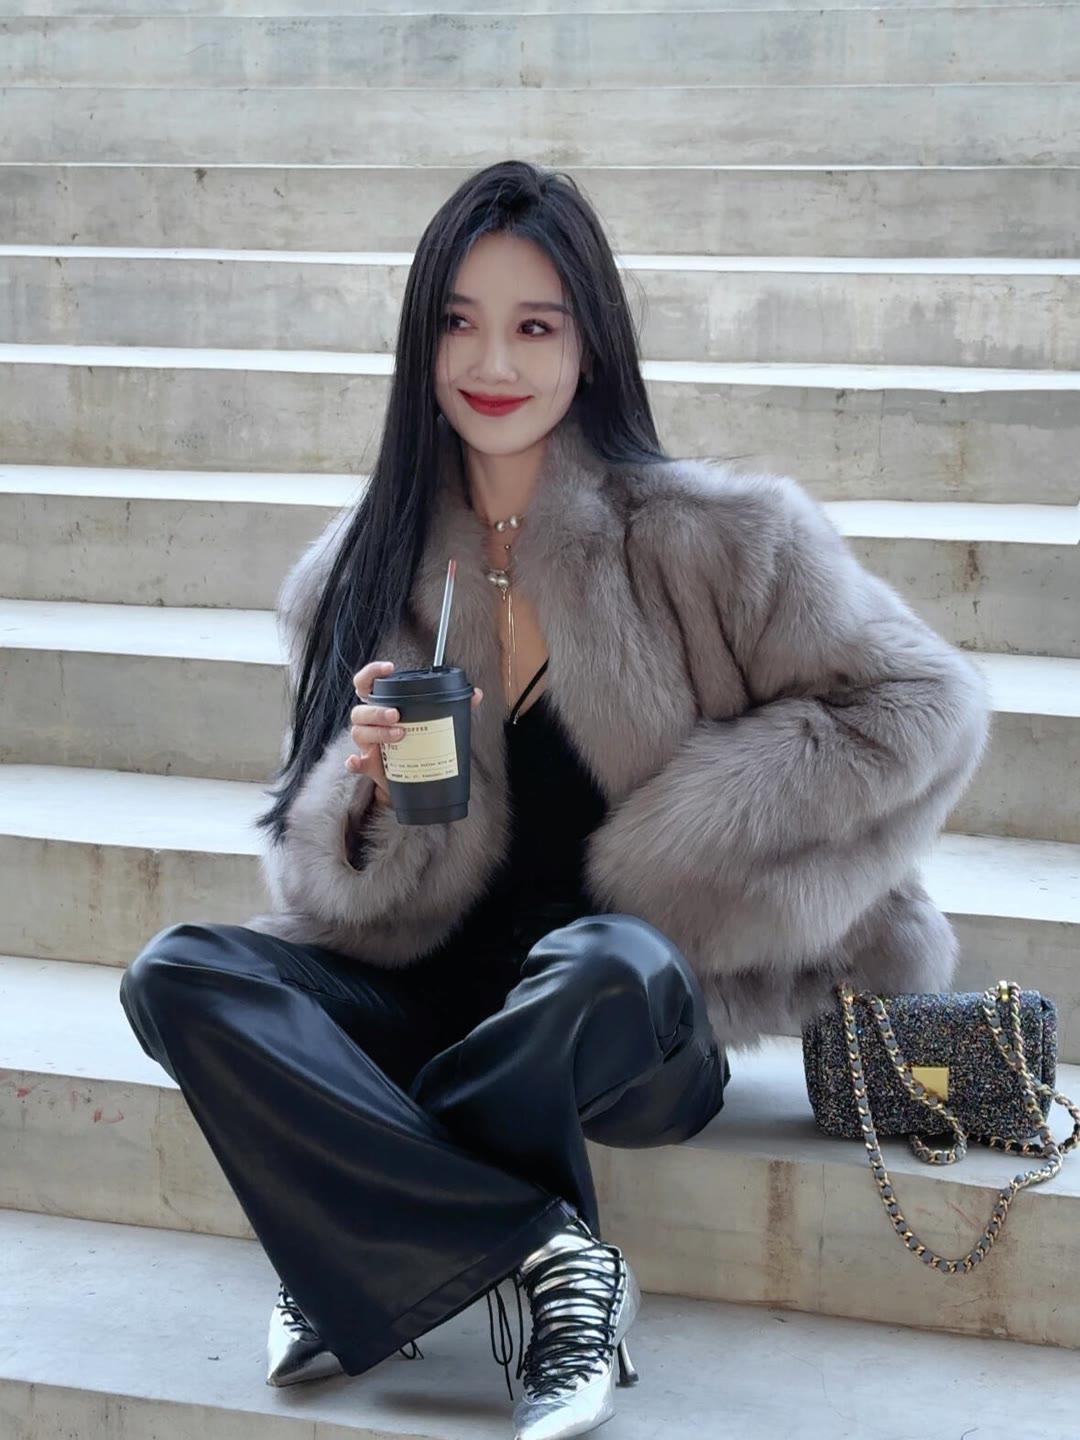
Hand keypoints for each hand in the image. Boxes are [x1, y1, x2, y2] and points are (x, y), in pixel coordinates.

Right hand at [347, 661, 483, 808]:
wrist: (412, 775)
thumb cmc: (418, 741)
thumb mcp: (433, 722)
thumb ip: (452, 706)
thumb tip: (476, 694)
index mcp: (381, 706)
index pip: (366, 684)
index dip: (372, 672)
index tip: (389, 668)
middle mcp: (369, 722)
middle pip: (361, 710)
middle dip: (378, 710)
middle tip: (397, 715)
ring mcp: (366, 744)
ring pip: (360, 732)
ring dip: (377, 732)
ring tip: (400, 734)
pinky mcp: (368, 765)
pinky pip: (355, 763)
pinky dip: (354, 762)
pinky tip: (359, 762)